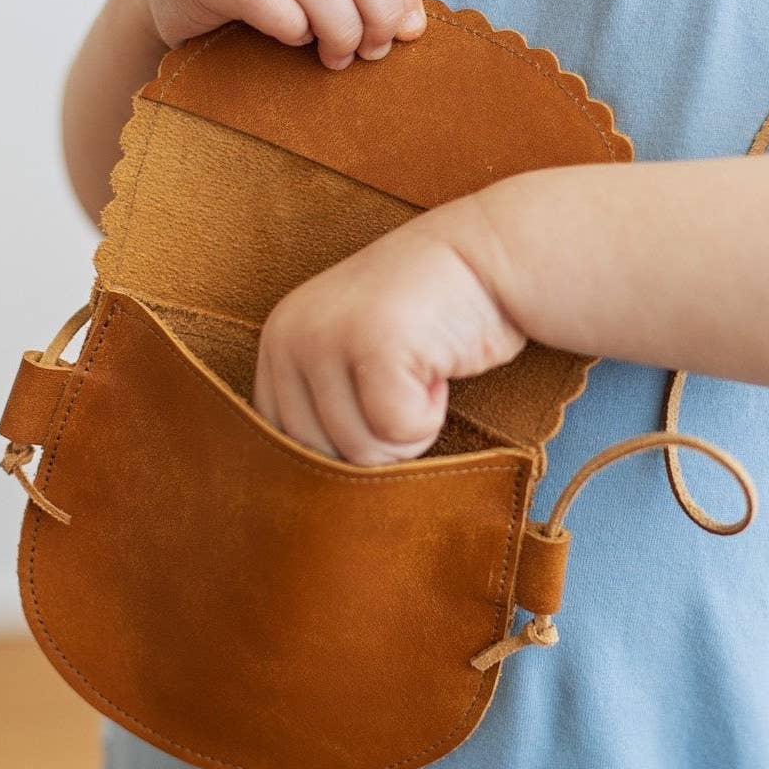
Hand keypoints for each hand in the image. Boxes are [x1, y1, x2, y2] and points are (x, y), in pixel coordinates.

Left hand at [252, 200, 527, 465]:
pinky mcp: (371, 341)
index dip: (344, 447)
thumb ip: (325, 412)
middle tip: (406, 380)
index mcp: (277, 345)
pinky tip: (436, 362)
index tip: (380, 397)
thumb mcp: (355, 364)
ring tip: (421, 365)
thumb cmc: (432, 321)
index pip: (285, 449)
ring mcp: (325, 337)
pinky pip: (398, 430)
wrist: (490, 257)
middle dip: (380, 439)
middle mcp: (288, 337)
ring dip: (410, 424)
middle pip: (323, 460)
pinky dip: (431, 412)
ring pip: (362, 451)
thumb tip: (315, 512)